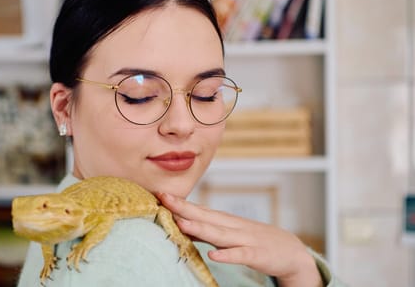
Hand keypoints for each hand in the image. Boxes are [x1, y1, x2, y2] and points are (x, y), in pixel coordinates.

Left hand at [157, 192, 322, 286]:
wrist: (291, 251)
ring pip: (219, 233)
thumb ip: (207, 229)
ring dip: (200, 227)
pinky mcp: (257, 255)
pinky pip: (240, 255)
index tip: (160, 194)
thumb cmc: (256, 240)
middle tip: (164, 198)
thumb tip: (182, 222)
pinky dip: (227, 255)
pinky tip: (214, 256)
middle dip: (184, 208)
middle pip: (205, 216)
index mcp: (225, 221)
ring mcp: (245, 240)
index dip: (180, 202)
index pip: (199, 209)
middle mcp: (233, 227)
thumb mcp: (230, 233)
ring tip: (181, 222)